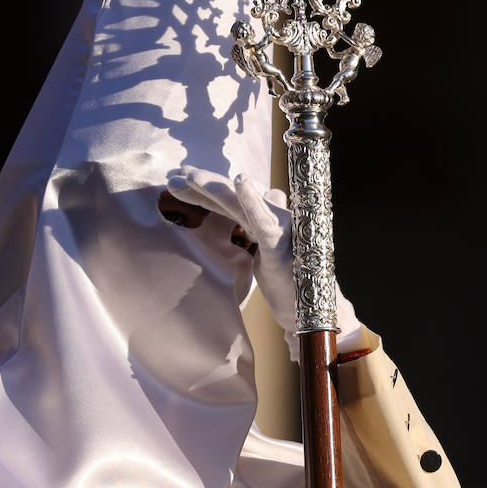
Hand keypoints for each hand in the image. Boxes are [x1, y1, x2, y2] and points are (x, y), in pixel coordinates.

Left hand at [165, 166, 361, 359]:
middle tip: (173, 177)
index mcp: (265, 220)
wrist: (313, 312)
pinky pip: (262, 220)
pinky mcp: (281, 244)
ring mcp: (280, 228)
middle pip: (231, 196)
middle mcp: (274, 217)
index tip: (179, 179)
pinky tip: (240, 179)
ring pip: (240, 202)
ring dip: (214, 186)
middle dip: (201, 185)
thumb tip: (256, 202)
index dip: (204, 189)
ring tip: (189, 175)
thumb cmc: (289, 284)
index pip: (230, 199)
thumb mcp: (262, 254)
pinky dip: (251, 199)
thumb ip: (251, 230)